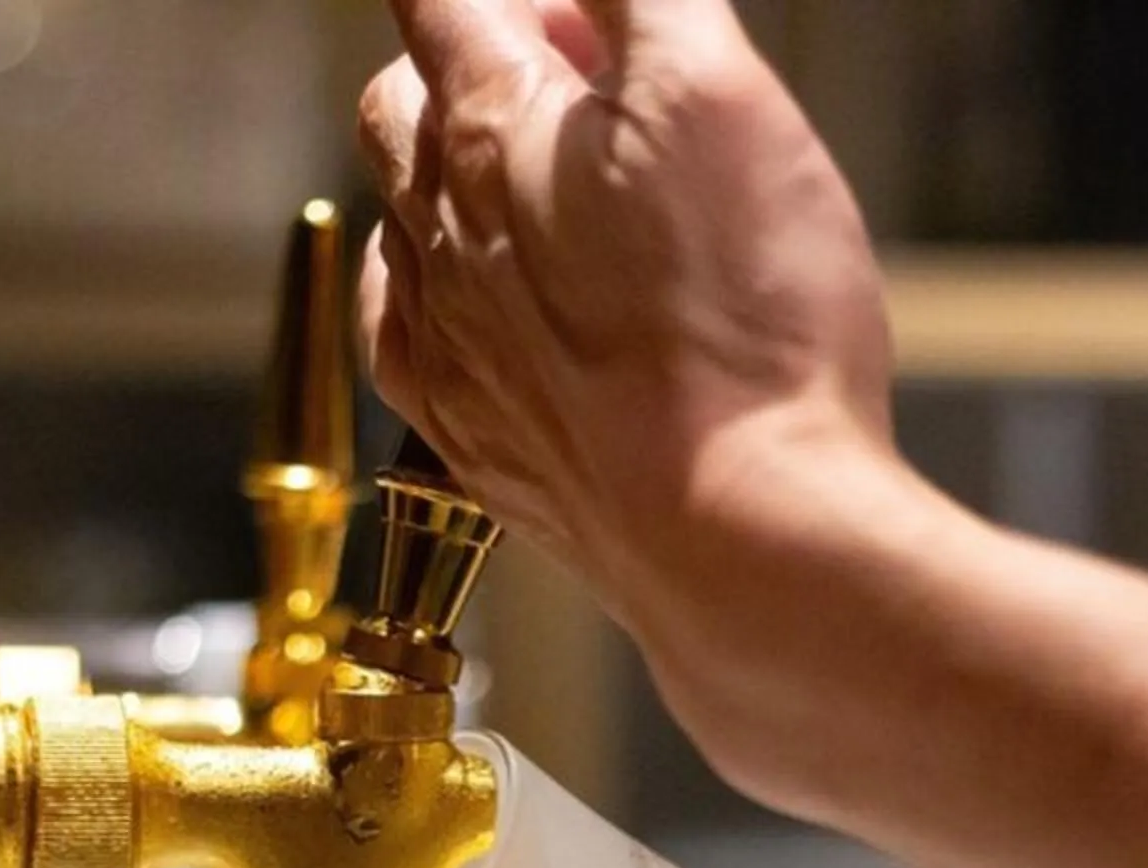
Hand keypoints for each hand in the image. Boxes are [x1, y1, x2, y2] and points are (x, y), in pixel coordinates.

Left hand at [356, 0, 896, 634]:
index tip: (564, 4)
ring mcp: (448, 344)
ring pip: (404, 220)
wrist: (742, 534)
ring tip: (555, 190)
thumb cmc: (746, 325)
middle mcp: (442, 233)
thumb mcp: (718, 92)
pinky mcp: (473, 440)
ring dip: (457, 178)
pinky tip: (488, 300)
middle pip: (402, 99)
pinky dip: (436, 290)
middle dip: (473, 60)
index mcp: (493, 127)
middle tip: (581, 75)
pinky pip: (407, 335)